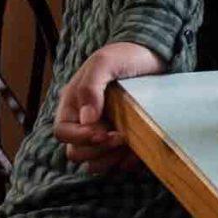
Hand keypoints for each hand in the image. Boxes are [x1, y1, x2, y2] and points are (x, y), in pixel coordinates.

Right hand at [53, 41, 165, 173]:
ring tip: (129, 145)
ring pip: (94, 163)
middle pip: (77, 152)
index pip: (63, 133)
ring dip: (110, 160)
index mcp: (73, 105)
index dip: (80, 138)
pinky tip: (139, 151)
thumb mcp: (105, 62)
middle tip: (121, 137)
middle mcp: (85, 122)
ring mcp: (103, 132)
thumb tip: (86, 119)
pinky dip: (126, 162)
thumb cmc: (125, 55)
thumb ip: (90, 87)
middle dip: (97, 150)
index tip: (103, 133)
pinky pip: (117, 163)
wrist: (154, 54)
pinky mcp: (122, 140)